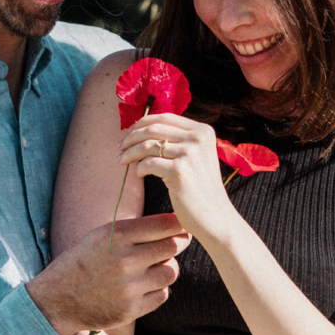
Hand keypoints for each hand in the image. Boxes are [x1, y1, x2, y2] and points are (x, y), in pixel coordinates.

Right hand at [27, 213, 190, 334]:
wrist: (57, 299)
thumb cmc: (83, 262)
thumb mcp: (101, 236)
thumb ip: (133, 229)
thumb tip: (173, 223)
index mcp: (116, 236)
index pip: (163, 224)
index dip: (178, 224)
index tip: (183, 225)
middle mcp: (125, 260)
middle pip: (172, 246)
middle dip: (179, 243)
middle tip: (179, 242)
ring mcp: (129, 287)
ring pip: (171, 272)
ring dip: (168, 268)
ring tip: (157, 266)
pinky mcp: (131, 309)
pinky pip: (162, 295)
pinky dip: (158, 290)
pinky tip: (146, 286)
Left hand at [118, 114, 236, 242]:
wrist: (215, 217)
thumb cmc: (201, 189)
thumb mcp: (197, 157)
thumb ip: (179, 140)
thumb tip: (144, 129)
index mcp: (203, 131)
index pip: (165, 117)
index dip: (143, 123)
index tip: (129, 132)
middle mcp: (198, 139)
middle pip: (154, 129)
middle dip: (131, 137)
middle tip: (119, 147)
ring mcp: (189, 154)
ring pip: (148, 146)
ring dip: (130, 153)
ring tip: (122, 160)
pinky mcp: (179, 171)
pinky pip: (148, 163)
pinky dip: (139, 168)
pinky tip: (139, 174)